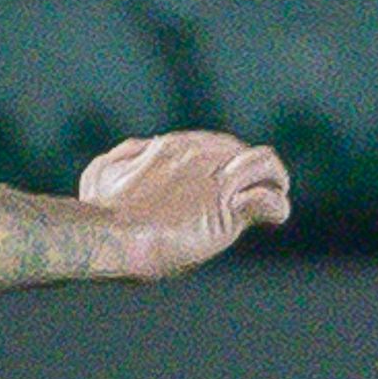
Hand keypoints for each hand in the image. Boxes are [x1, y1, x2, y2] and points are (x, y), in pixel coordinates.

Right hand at [77, 131, 292, 280]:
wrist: (113, 234)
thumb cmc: (102, 209)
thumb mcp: (101, 170)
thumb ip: (125, 155)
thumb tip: (142, 149)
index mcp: (172, 146)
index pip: (212, 144)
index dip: (219, 163)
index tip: (216, 183)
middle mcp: (201, 155)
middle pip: (240, 152)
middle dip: (246, 171)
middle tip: (247, 192)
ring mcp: (218, 181)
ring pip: (266, 164)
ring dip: (274, 179)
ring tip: (275, 194)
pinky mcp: (230, 209)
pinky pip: (269, 200)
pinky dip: (276, 208)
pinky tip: (273, 218)